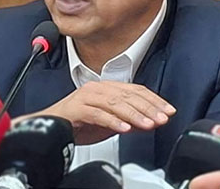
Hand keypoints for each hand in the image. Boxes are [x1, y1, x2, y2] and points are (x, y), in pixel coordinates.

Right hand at [29, 81, 175, 144]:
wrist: (51, 127)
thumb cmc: (78, 124)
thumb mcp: (110, 123)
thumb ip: (129, 120)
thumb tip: (151, 122)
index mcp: (107, 88)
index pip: (135, 90)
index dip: (154, 100)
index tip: (168, 111)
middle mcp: (98, 88)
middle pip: (128, 95)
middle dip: (148, 108)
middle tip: (162, 118)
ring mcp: (86, 97)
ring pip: (115, 103)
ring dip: (134, 115)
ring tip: (148, 125)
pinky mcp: (77, 108)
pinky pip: (98, 114)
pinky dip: (113, 122)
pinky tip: (124, 129)